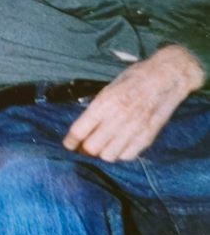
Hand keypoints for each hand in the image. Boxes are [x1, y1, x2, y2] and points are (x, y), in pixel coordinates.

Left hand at [63, 45, 204, 161]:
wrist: (165, 78)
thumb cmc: (133, 78)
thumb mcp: (108, 88)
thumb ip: (97, 107)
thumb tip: (85, 125)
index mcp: (104, 104)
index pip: (80, 130)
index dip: (70, 141)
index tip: (67, 145)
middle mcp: (117, 119)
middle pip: (92, 147)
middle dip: (85, 149)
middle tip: (84, 147)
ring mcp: (133, 130)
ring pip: (108, 155)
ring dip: (102, 153)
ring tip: (102, 146)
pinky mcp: (147, 137)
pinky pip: (127, 156)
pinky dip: (120, 154)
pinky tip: (118, 146)